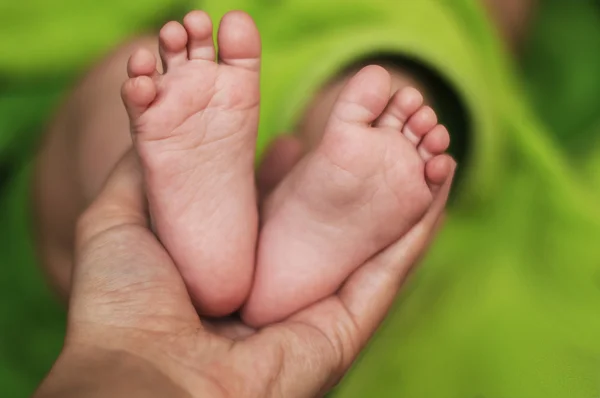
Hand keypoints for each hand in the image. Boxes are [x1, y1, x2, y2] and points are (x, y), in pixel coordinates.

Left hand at [35, 150, 453, 397]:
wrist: (143, 378)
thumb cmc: (121, 303)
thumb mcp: (117, 223)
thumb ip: (136, 180)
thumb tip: (145, 140)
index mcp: (227, 278)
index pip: (267, 219)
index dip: (282, 179)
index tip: (291, 140)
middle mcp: (275, 297)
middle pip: (326, 231)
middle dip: (352, 181)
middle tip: (369, 133)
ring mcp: (314, 314)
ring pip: (370, 247)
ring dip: (403, 197)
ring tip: (424, 146)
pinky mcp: (345, 332)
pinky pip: (390, 273)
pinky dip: (418, 230)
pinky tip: (438, 184)